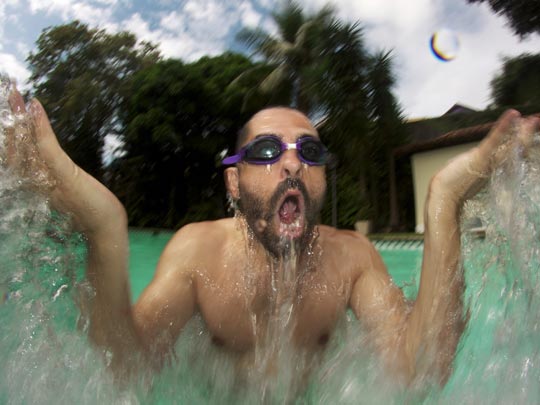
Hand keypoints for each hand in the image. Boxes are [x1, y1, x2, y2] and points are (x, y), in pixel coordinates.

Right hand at [5, 86, 125, 235]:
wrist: (103, 227)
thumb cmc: (89, 209)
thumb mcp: (69, 190)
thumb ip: (57, 178)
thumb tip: (51, 164)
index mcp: (36, 180)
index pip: (18, 151)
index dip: (11, 130)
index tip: (10, 107)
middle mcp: (35, 178)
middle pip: (16, 144)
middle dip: (10, 117)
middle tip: (7, 90)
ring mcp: (46, 177)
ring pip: (26, 144)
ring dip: (20, 117)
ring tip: (15, 94)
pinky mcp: (62, 175)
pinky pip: (47, 149)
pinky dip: (40, 128)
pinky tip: (35, 107)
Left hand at [430, 110, 539, 208]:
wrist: (444, 194)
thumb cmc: (452, 184)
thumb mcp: (465, 172)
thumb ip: (471, 164)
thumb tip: (469, 157)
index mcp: (491, 168)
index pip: (510, 153)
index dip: (520, 143)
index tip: (528, 133)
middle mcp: (493, 164)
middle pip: (516, 149)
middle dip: (527, 135)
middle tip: (536, 121)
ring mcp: (488, 160)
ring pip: (510, 145)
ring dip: (523, 131)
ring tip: (533, 120)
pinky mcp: (481, 156)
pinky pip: (494, 139)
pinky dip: (503, 126)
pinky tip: (512, 114)